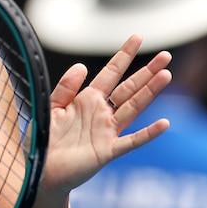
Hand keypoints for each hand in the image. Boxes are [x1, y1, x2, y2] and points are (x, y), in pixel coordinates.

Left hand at [42, 33, 172, 195]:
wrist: (40, 170)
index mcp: (87, 100)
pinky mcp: (107, 151)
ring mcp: (107, 132)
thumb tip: (82, 66)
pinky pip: (131, 141)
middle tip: (166, 55)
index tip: (137, 37)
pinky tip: (164, 123)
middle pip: (129, 88)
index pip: (110, 73)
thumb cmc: (45, 140)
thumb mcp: (51, 107)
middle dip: (146, 71)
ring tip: (166, 75)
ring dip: (149, 92)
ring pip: (133, 108)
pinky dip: (148, 133)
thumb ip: (66, 87)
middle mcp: (101, 113)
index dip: (123, 56)